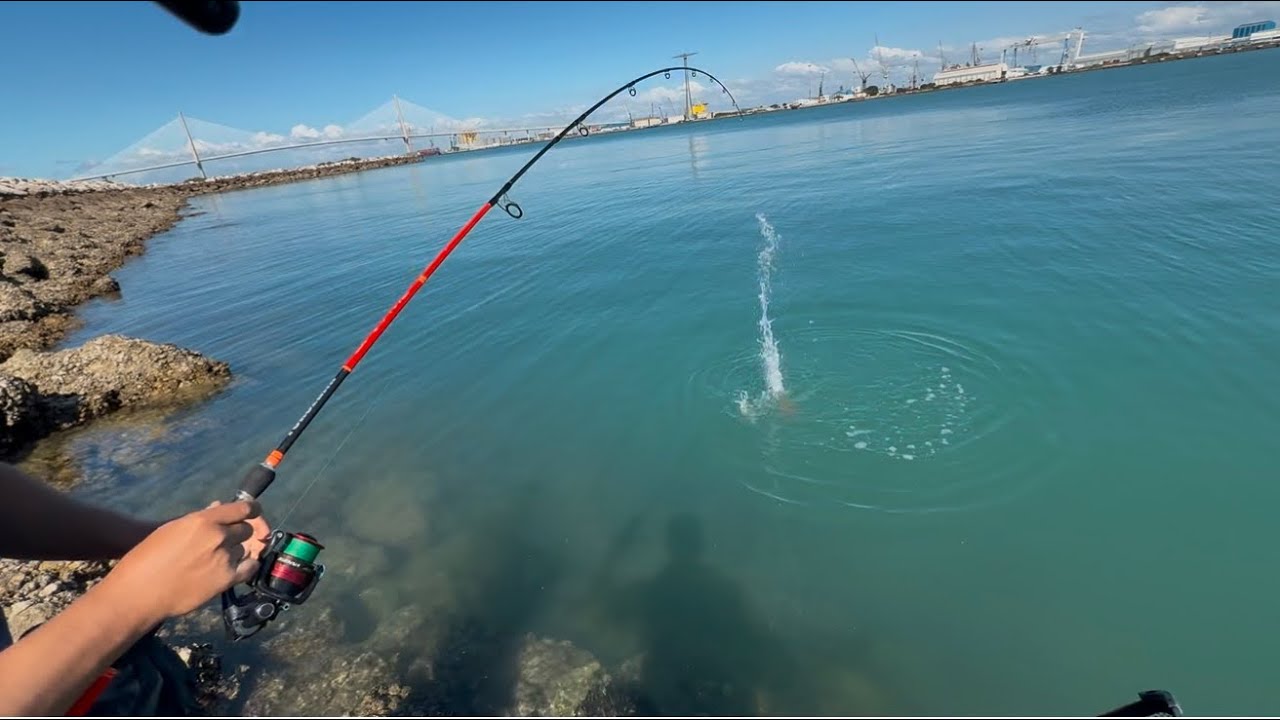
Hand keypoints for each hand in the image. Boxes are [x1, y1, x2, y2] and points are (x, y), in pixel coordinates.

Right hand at [100, 500, 271, 622]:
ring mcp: (224, 559)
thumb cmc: (147, 558)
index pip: (242, 508)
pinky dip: (247, 566)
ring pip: (244, 550)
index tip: (253, 512)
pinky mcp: (226, 580)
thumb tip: (218, 508)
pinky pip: (249, 568)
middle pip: (246, 530)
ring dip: (236, 552)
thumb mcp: (171, 529)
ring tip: (216, 560)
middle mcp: (217, 537)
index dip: (252, 510)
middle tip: (225, 541)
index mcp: (203, 521)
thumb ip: (200, 519)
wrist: (139, 593)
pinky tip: (239, 567)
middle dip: (239, 533)